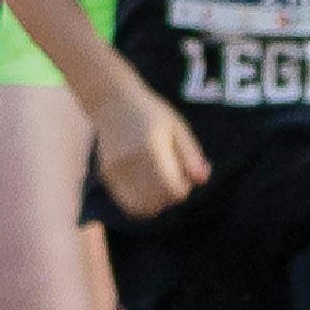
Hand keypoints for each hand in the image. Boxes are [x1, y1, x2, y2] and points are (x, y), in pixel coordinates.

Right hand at [81, 83, 206, 218]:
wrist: (112, 102)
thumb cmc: (151, 113)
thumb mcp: (177, 127)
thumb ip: (191, 155)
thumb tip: (203, 180)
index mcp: (151, 147)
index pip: (173, 189)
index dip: (184, 187)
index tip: (184, 174)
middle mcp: (131, 161)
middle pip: (158, 202)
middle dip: (170, 196)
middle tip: (172, 177)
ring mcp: (116, 170)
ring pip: (142, 208)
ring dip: (156, 203)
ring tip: (159, 183)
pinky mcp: (107, 176)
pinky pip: (128, 203)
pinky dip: (141, 202)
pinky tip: (145, 186)